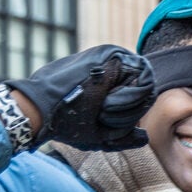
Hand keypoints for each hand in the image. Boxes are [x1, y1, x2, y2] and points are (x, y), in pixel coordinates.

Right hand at [6, 44, 154, 149]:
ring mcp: (115, 57)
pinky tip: (105, 102)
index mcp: (110, 82)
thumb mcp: (98, 136)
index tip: (104, 119)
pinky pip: (144, 79)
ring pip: (148, 87)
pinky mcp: (114, 54)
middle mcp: (115, 67)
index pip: (141, 99)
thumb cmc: (66, 124)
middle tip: (102, 116)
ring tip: (102, 109)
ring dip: (127, 108)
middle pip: (148, 93)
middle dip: (129, 114)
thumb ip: (123, 137)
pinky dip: (129, 99)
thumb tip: (145, 137)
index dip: (130, 116)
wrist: (43, 109)